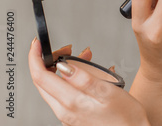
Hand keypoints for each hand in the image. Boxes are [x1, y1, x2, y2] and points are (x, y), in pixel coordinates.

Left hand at [29, 38, 149, 125]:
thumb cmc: (125, 117)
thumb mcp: (107, 91)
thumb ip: (83, 78)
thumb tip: (63, 66)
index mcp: (70, 102)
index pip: (41, 76)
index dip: (36, 57)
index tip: (38, 44)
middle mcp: (64, 111)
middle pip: (43, 81)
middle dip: (51, 59)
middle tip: (67, 48)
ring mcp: (68, 115)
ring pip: (55, 86)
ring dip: (64, 68)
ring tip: (84, 57)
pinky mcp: (74, 116)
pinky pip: (65, 93)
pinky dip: (71, 78)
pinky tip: (88, 73)